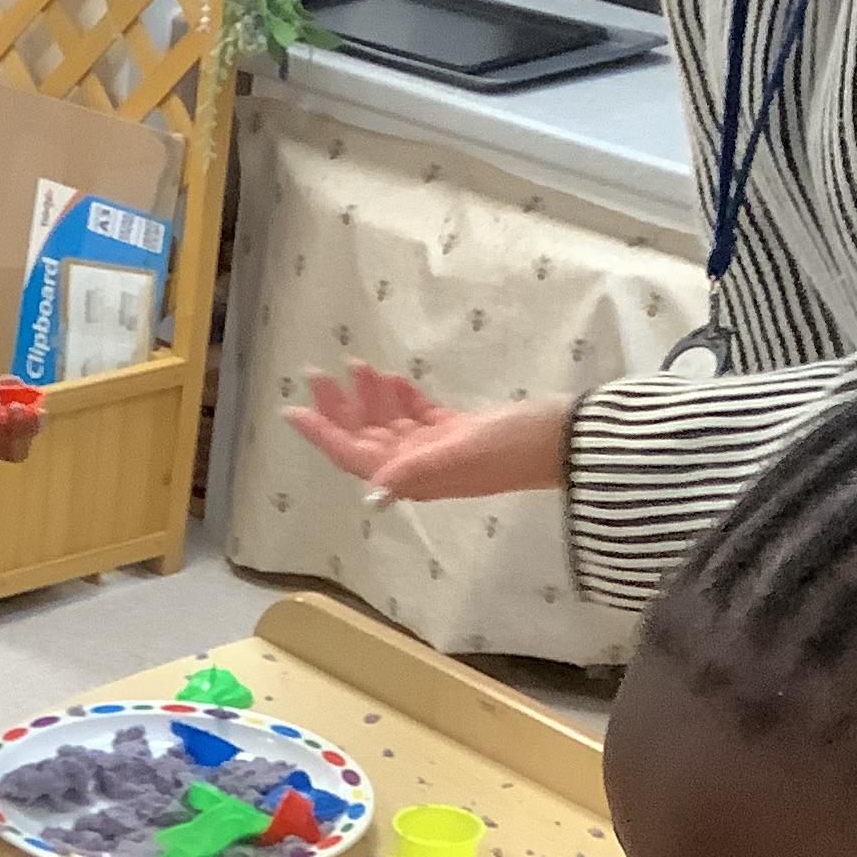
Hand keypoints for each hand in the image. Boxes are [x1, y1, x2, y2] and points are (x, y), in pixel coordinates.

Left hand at [285, 364, 570, 500]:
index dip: (322, 434)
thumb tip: (374, 492)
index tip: (294, 410)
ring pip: (389, 423)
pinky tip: (389, 378)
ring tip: (354, 364)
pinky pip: (418, 415)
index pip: (354, 455)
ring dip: (369, 396)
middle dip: (339, 407)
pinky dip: (400, 397)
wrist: (562, 441)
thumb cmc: (511, 448)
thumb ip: (415, 471)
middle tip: (317, 371)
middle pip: (365, 436)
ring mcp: (439, 448)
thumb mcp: (460, 457)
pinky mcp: (458, 431)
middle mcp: (419, 465)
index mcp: (413, 475)